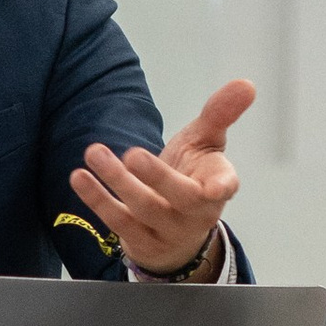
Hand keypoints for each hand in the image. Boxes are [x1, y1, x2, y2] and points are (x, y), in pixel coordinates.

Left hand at [72, 77, 254, 274]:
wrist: (175, 232)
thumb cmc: (193, 179)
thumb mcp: (207, 145)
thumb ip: (221, 114)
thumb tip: (246, 84)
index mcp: (216, 187)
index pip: (225, 187)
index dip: (222, 186)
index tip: (218, 187)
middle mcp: (194, 213)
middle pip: (179, 197)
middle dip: (156, 177)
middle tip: (133, 154)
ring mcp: (166, 231)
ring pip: (143, 209)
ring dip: (117, 182)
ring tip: (95, 153)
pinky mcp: (139, 241)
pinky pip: (116, 221)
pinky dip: (96, 199)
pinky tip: (79, 177)